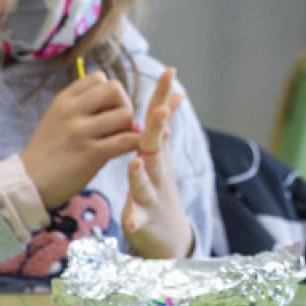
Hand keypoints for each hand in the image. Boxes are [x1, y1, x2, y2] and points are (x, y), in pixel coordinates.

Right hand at [21, 72, 142, 205]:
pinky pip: (126, 140)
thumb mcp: (57, 118)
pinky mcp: (91, 153)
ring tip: (118, 138)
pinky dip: (135, 143)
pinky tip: (132, 147)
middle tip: (118, 123)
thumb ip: (82, 106)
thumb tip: (119, 101)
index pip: (99, 77)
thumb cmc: (48, 151)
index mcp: (63, 100)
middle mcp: (71, 111)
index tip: (106, 109)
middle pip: (115, 89)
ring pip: (125, 114)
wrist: (27, 183)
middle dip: (123, 104)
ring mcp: (80, 131)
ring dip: (128, 126)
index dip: (109, 92)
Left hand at [122, 68, 192, 258]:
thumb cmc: (159, 187)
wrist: (168, 234)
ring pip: (146, 182)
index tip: (169, 71)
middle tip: (159, 110)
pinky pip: (138, 218)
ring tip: (134, 163)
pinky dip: (135, 218)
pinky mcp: (144, 219)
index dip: (164, 96)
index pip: (160, 119)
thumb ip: (166, 127)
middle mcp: (159, 170)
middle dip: (159, 128)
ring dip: (141, 173)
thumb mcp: (163, 156)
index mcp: (157, 153)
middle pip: (157, 146)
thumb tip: (176, 95)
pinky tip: (129, 221)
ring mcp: (153, 195)